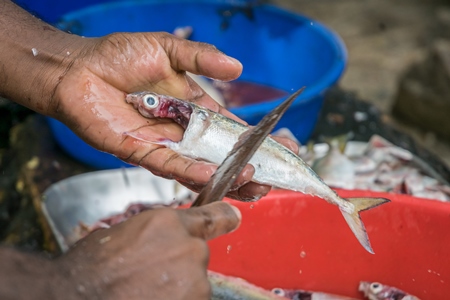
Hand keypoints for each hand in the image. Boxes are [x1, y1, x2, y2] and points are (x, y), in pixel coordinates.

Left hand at [48, 32, 297, 199]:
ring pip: (202, 167)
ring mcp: (166, 145)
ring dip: (227, 177)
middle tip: (273, 178)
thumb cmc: (120, 56)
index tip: (285, 147)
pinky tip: (213, 176)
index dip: (258, 139)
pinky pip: (171, 166)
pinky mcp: (143, 153)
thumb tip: (238, 67)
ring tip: (253, 184)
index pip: (233, 128)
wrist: (79, 70)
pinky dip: (192, 173)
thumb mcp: (168, 49)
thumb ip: (202, 58)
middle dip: (248, 168)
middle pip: (222, 155)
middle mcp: (185, 131)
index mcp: (196, 108)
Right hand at [55, 202, 240, 299]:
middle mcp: (190, 248)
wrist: (75, 297)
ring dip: (178, 287)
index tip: (233, 217)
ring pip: (194, 283)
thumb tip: (166, 240)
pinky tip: (150, 298)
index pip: (213, 216)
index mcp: (170, 223)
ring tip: (145, 291)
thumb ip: (158, 234)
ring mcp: (194, 282)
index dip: (224, 217)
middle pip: (198, 255)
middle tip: (150, 275)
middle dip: (180, 264)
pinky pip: (190, 298)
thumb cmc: (91, 269)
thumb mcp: (125, 234)